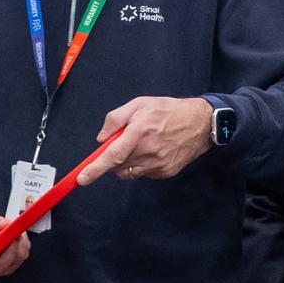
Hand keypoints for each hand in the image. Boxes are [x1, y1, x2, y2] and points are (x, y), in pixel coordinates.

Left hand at [81, 97, 214, 181]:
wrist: (200, 123)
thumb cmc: (168, 111)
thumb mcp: (139, 104)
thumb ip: (116, 119)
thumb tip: (102, 138)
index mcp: (139, 132)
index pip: (112, 155)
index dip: (95, 168)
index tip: (82, 178)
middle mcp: (148, 151)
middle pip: (117, 166)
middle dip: (113, 158)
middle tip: (124, 142)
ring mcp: (158, 164)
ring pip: (129, 172)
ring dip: (127, 162)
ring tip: (141, 145)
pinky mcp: (165, 172)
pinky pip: (143, 173)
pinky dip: (141, 165)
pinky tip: (153, 151)